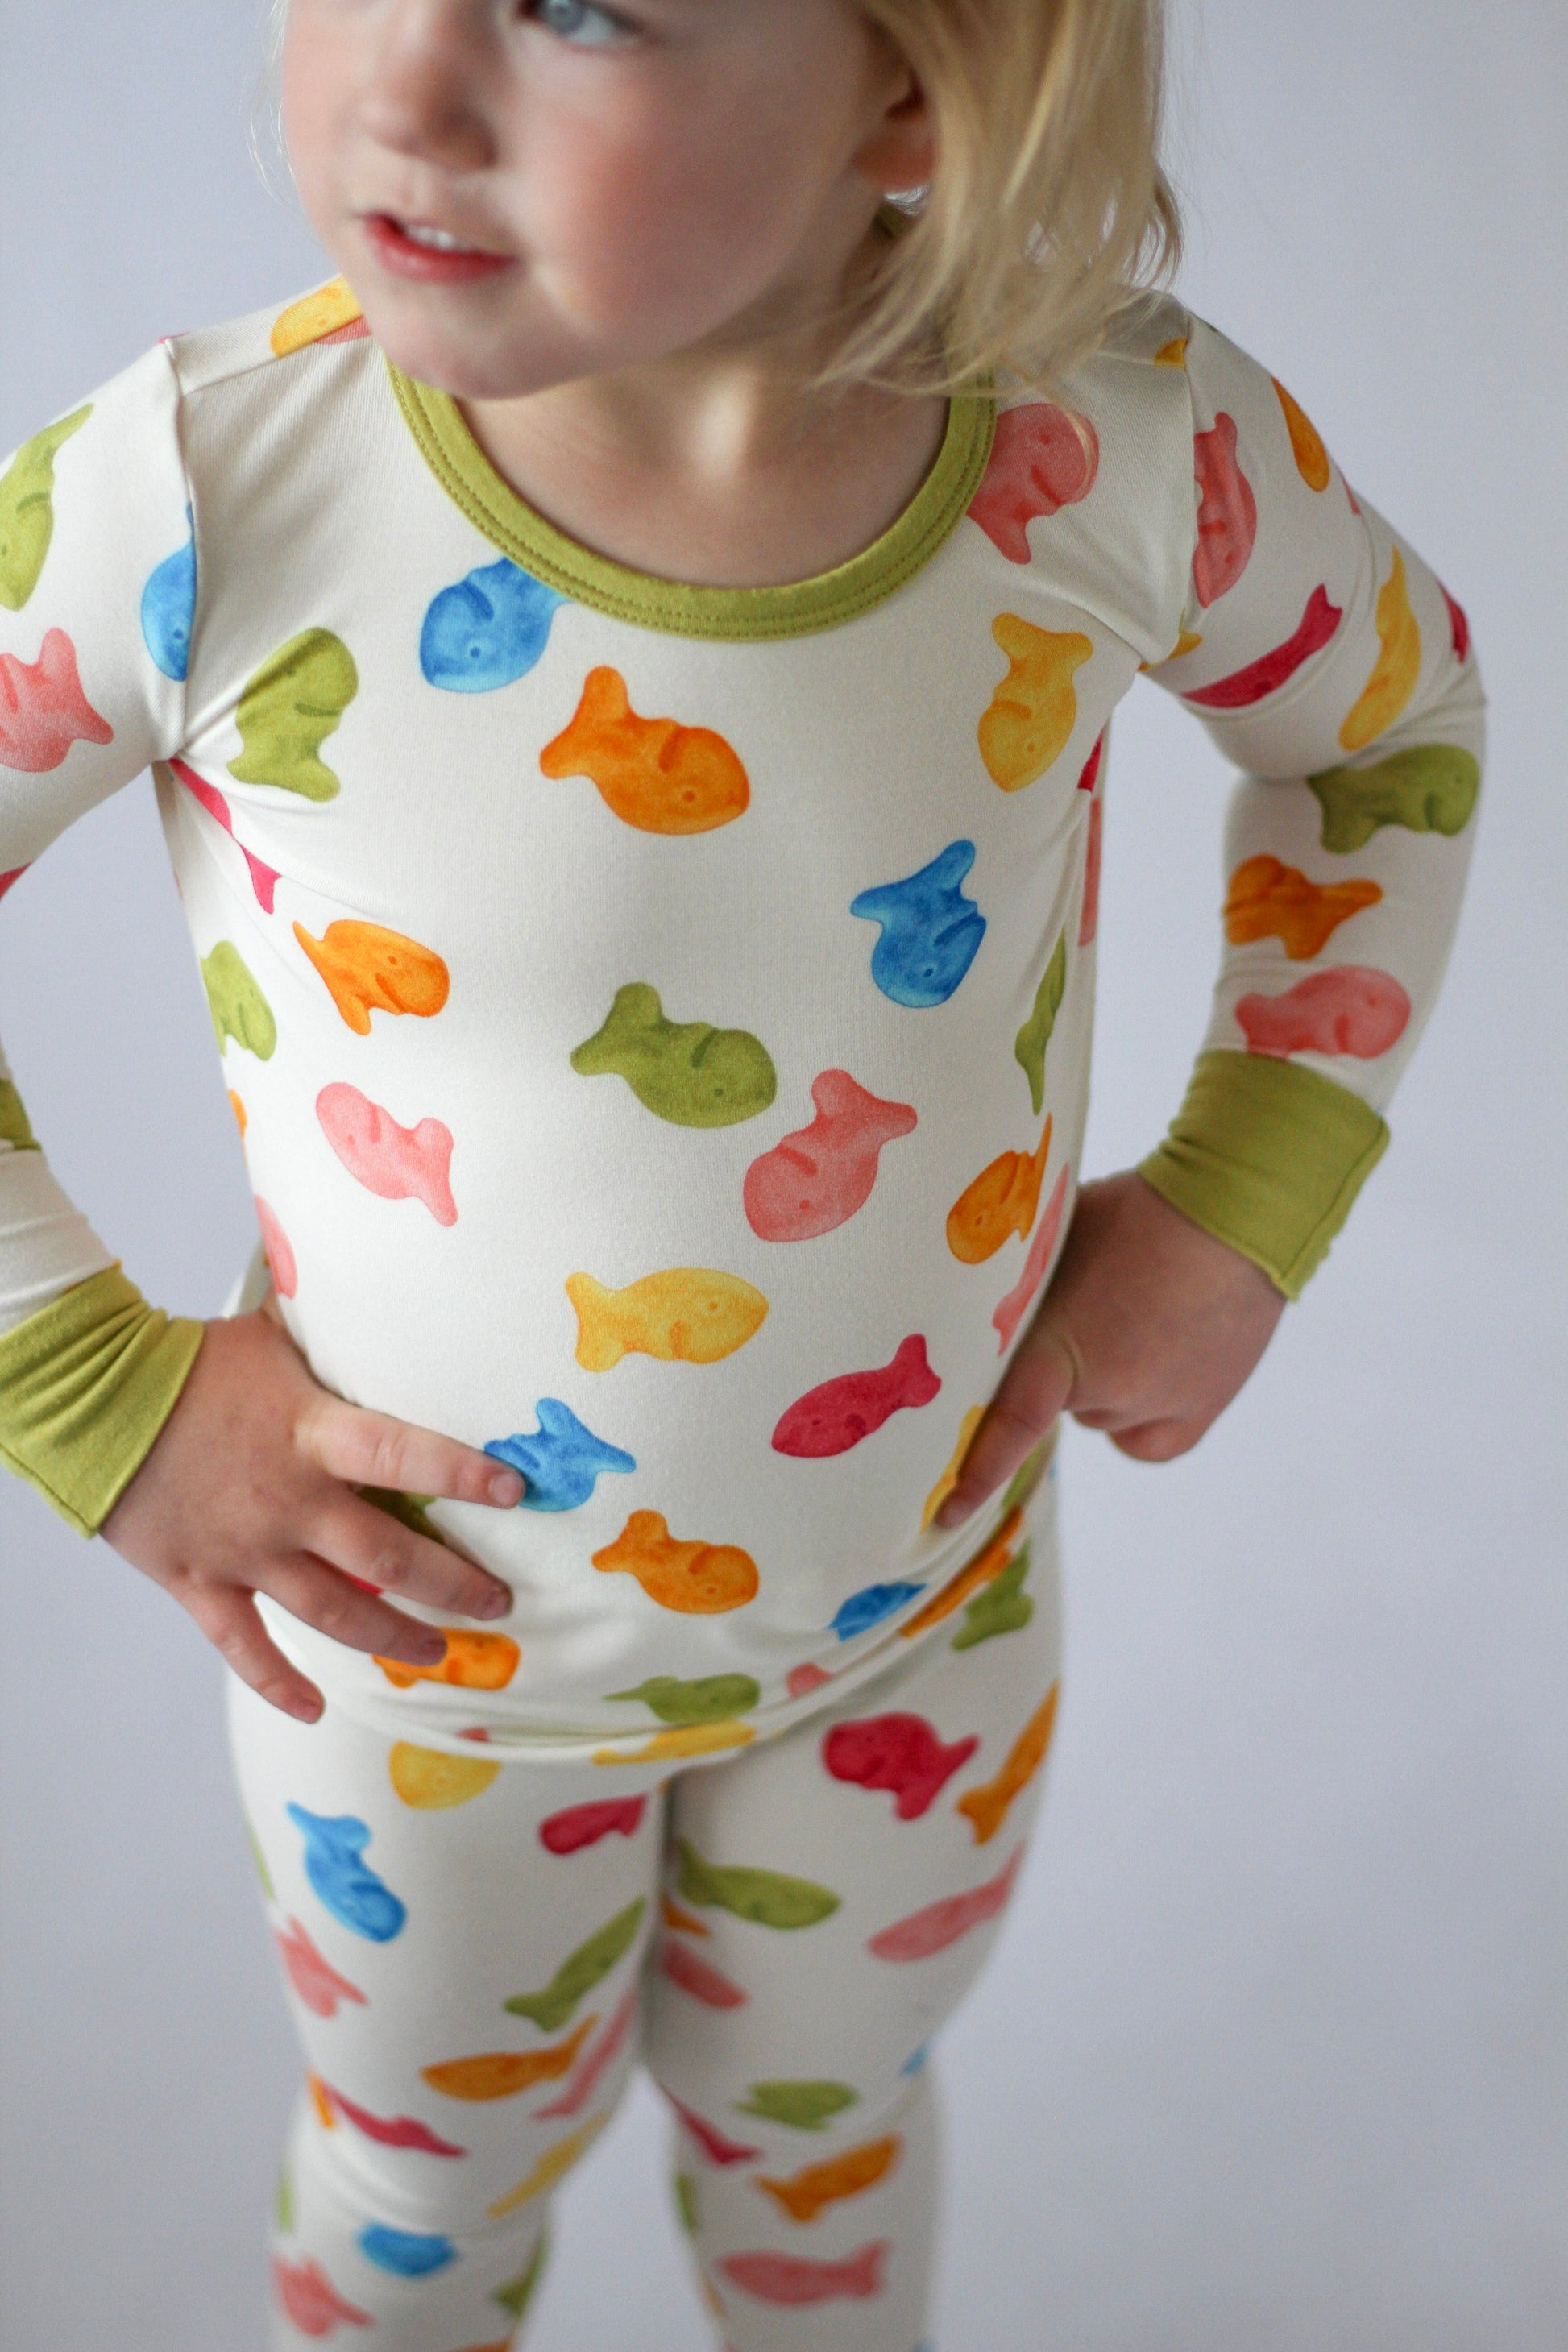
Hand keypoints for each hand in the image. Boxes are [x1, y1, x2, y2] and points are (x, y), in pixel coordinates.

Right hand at [100, 1298, 522, 1721]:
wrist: (93, 1399)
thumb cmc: (191, 1360)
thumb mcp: (273, 1334)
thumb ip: (333, 1332)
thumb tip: (384, 1291)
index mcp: (311, 1435)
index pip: (403, 1455)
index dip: (461, 1475)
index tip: (516, 1493)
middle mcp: (287, 1502)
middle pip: (386, 1558)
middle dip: (452, 1585)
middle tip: (499, 1602)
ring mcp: (243, 1550)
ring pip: (333, 1612)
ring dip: (393, 1637)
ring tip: (438, 1651)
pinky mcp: (198, 1581)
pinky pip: (244, 1646)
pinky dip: (280, 1682)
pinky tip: (317, 1708)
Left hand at [935, 1170, 1285, 1529]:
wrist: (1238, 1214)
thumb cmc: (1138, 1211)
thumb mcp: (1061, 1240)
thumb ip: (1028, 1290)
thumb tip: (991, 1309)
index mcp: (1060, 1347)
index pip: (1009, 1424)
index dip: (976, 1473)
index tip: (946, 1513)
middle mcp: (1108, 1389)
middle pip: (1059, 1402)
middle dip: (1060, 1367)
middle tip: (1086, 1309)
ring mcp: (1158, 1406)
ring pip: (1103, 1415)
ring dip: (1103, 1383)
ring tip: (1134, 1319)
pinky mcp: (1201, 1410)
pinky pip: (1147, 1436)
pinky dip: (1140, 1413)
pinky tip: (1156, 1365)